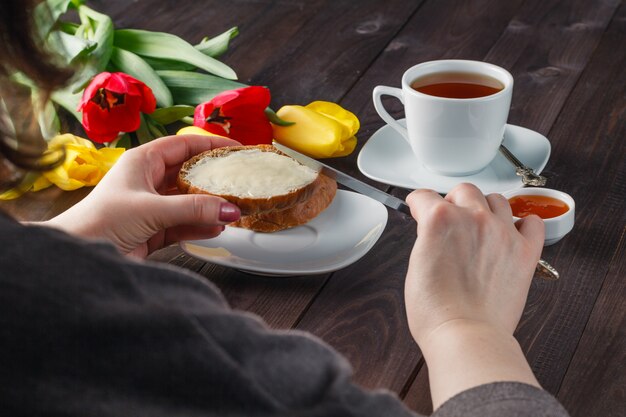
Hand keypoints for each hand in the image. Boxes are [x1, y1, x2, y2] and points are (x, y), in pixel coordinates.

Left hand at [44, 134, 241, 257]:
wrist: (79, 255)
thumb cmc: (102, 221)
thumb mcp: (152, 209)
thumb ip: (193, 208)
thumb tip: (231, 209)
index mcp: (142, 162)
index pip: (183, 145)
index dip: (210, 145)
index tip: (236, 150)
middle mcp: (148, 181)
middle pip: (189, 173)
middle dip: (214, 179)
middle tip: (240, 180)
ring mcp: (152, 207)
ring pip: (189, 201)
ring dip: (210, 206)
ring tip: (234, 208)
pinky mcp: (154, 230)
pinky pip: (184, 224)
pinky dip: (200, 226)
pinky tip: (217, 227)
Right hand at [404, 183, 544, 407]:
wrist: (466, 335)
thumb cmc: (436, 311)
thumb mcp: (415, 265)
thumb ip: (427, 239)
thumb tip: (433, 233)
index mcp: (440, 220)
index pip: (425, 196)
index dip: (418, 203)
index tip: (419, 208)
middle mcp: (473, 218)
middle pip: (464, 190)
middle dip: (453, 200)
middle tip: (450, 217)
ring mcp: (502, 232)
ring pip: (497, 200)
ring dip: (485, 208)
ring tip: (480, 225)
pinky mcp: (525, 251)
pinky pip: (533, 223)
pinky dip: (524, 224)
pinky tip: (513, 232)